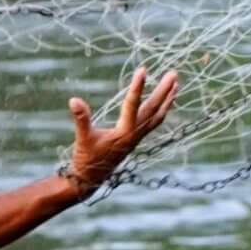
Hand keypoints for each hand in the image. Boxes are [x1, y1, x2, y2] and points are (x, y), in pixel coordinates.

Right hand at [64, 67, 180, 194]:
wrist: (91, 179)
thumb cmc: (86, 158)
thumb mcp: (83, 138)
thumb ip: (81, 119)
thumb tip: (74, 100)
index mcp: (124, 133)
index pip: (133, 105)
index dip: (138, 87)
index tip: (143, 70)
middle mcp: (135, 134)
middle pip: (153, 109)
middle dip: (163, 90)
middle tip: (174, 73)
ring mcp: (137, 136)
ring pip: (157, 115)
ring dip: (167, 99)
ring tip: (176, 83)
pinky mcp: (136, 138)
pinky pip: (154, 121)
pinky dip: (161, 109)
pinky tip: (164, 101)